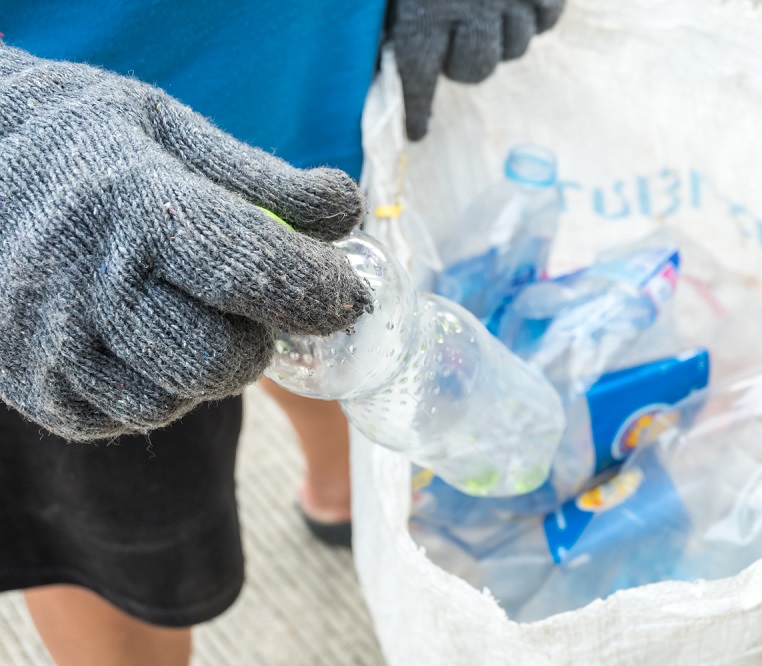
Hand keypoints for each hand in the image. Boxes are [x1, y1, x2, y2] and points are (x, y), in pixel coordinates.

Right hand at [0, 45, 373, 439]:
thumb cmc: (90, 144)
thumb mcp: (177, 132)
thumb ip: (267, 181)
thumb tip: (350, 213)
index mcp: (134, 207)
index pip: (250, 270)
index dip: (318, 290)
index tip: (347, 293)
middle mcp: (86, 283)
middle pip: (218, 360)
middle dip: (257, 339)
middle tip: (251, 307)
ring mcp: (50, 344)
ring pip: (175, 399)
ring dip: (208, 369)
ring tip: (189, 316)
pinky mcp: (31, 386)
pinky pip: (128, 417)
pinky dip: (159, 389)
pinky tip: (145, 341)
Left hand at [389, 0, 564, 140]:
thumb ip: (408, 16)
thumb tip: (403, 65)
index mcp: (425, 7)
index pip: (416, 72)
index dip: (417, 107)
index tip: (417, 133)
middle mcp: (472, 7)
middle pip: (474, 70)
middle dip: (463, 65)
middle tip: (457, 41)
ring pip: (514, 47)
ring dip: (502, 36)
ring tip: (490, 10)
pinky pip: (547, 20)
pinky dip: (537, 15)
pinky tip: (522, 1)